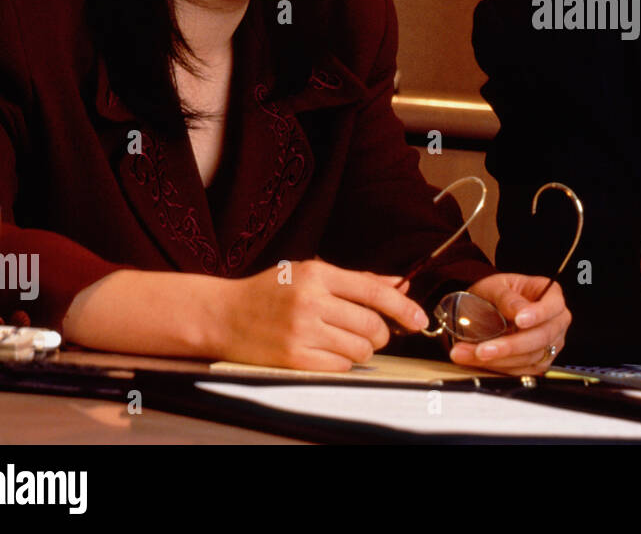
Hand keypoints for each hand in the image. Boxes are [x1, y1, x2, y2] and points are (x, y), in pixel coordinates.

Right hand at [213, 258, 429, 370]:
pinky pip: (340, 367)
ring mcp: (301, 331)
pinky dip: (342, 363)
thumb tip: (399, 283)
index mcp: (318, 274)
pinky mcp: (293, 358)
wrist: (222, 316)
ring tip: (343, 341)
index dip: (403, 307)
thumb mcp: (310, 273)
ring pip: (360, 349)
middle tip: (372, 332)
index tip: (419, 318)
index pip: (374, 291)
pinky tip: (327, 352)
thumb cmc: (269, 292)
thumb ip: (356, 280)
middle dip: (382, 333)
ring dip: (362, 350)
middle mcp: (311, 301)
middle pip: (373, 325)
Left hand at [447, 273, 570, 375]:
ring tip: (466, 353)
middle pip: (542, 337)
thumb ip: (507, 297)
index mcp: (551, 295)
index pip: (553, 305)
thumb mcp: (496, 286)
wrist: (485, 309)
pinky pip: (520, 371)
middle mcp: (555, 321)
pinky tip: (474, 360)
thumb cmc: (495, 293)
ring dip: (497, 360)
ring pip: (529, 358)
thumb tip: (519, 311)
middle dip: (511, 346)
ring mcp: (549, 344)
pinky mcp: (537, 363)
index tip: (519, 320)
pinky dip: (496, 367)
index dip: (539, 314)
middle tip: (482, 349)